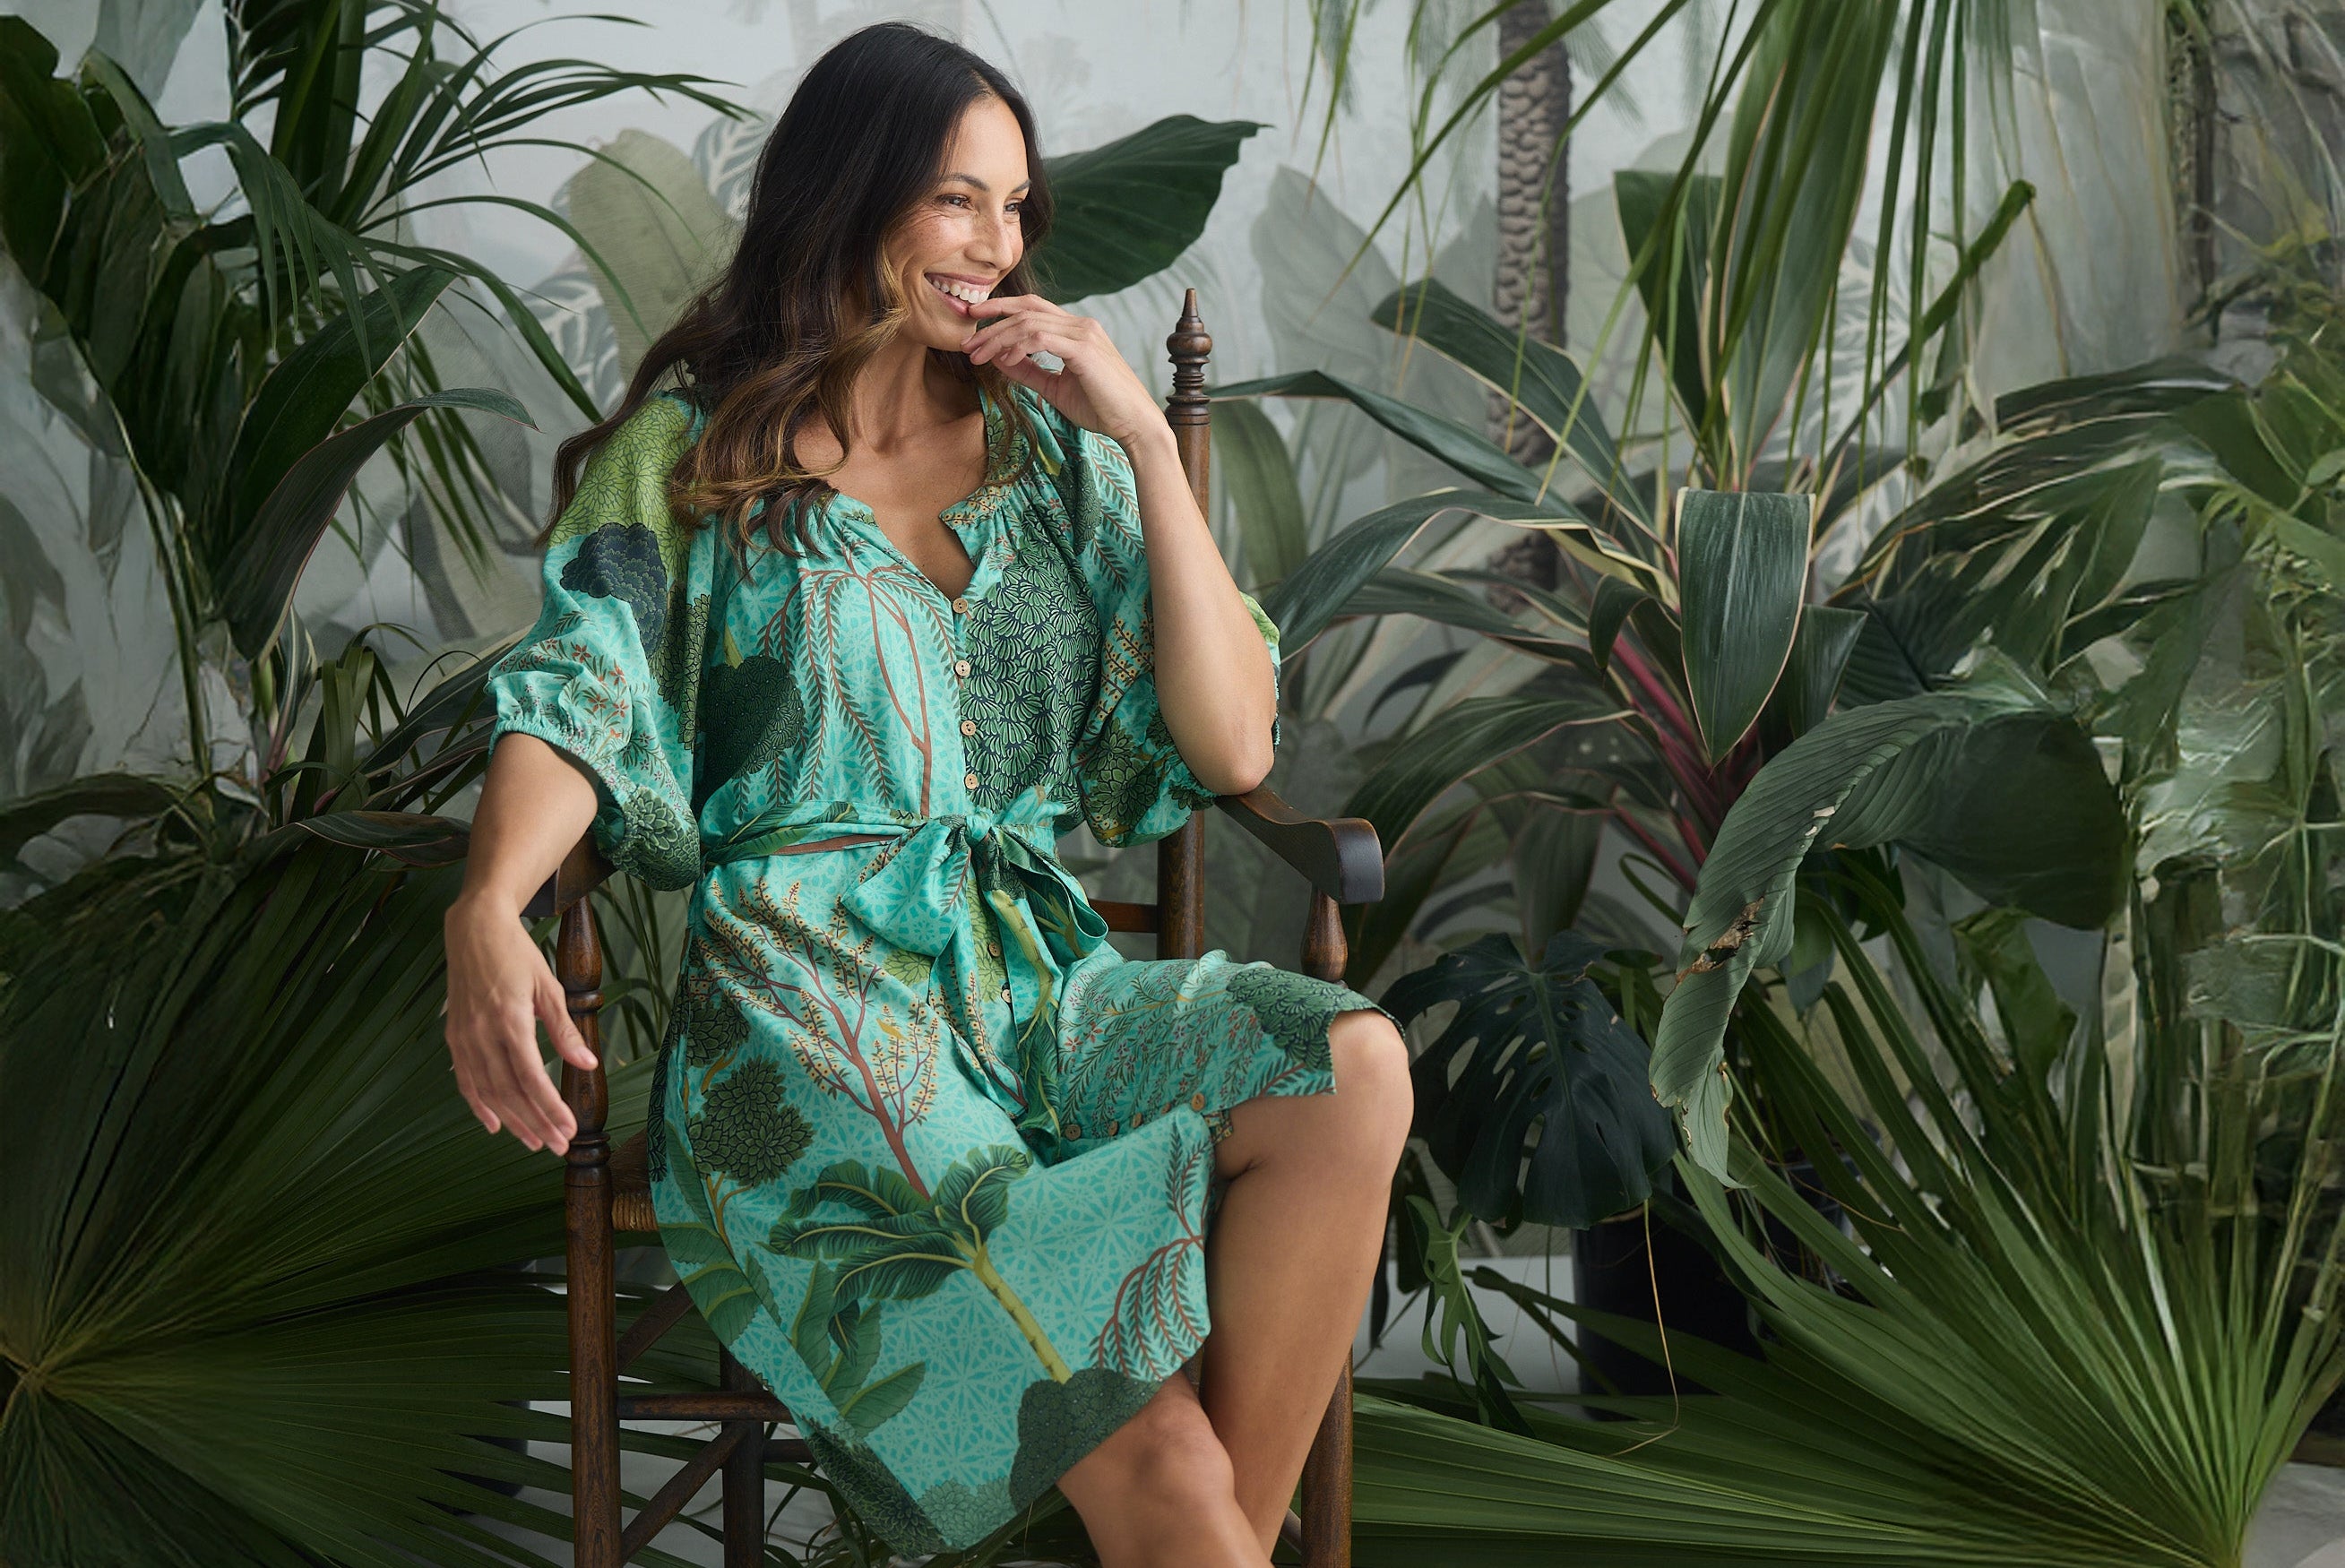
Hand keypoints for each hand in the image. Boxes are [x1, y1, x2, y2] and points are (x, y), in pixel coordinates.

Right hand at [443, 893, 596, 1154]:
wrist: (474, 929)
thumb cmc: (517, 955)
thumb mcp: (549, 986)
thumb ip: (564, 1029)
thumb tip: (588, 1064)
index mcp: (510, 1020)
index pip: (531, 1077)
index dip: (549, 1108)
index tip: (568, 1129)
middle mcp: (483, 1034)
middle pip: (510, 1092)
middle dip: (535, 1122)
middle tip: (557, 1145)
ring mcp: (465, 1037)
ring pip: (488, 1091)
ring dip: (511, 1120)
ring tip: (533, 1142)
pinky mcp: (454, 1036)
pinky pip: (466, 1080)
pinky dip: (478, 1105)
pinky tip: (494, 1125)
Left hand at [962, 296, 1167, 452]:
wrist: (1134, 425)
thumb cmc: (1101, 408)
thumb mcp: (1055, 388)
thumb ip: (1029, 371)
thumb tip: (999, 360)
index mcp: (1076, 330)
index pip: (1032, 308)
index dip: (1000, 310)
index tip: (973, 323)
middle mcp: (1081, 325)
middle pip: (1026, 310)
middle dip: (990, 323)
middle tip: (965, 342)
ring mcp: (1084, 334)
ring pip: (1028, 323)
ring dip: (997, 338)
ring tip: (977, 355)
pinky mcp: (1083, 350)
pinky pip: (1040, 339)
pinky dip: (1017, 348)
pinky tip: (1004, 362)